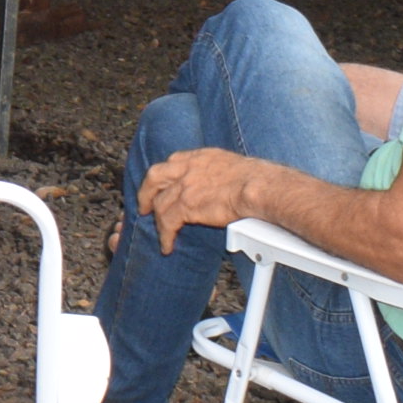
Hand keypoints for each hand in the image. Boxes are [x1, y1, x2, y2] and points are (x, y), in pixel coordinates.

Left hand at [137, 144, 256, 245]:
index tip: (160, 187)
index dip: (162, 178)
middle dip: (146, 194)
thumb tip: (220, 184)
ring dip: (159, 222)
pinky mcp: (186, 205)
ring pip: (160, 205)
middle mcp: (187, 168)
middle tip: (144, 208)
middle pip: (154, 178)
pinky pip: (167, 223)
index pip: (171, 163)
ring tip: (161, 235)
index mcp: (198, 156)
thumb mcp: (230, 165)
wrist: (259, 187)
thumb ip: (216, 172)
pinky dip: (165, 236)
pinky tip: (168, 245)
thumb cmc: (257, 179)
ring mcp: (184, 185)